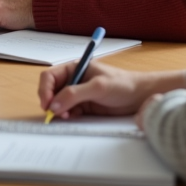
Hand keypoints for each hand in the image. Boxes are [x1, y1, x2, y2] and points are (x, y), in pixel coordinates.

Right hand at [38, 63, 185, 121]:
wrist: (140, 97)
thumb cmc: (122, 84)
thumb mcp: (98, 87)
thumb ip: (74, 94)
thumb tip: (54, 104)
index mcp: (74, 68)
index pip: (50, 76)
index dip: (45, 89)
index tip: (47, 103)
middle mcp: (73, 79)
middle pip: (51, 89)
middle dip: (50, 101)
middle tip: (54, 113)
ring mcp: (78, 93)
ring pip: (58, 102)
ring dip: (58, 110)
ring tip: (66, 116)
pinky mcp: (84, 105)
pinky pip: (68, 110)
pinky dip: (66, 115)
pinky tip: (72, 117)